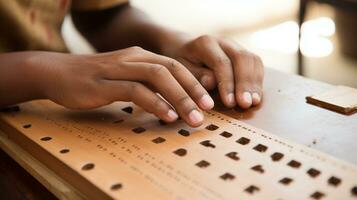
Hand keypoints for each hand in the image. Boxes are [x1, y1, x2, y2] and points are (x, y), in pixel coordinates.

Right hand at [29, 48, 213, 126]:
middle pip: (172, 69)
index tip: (208, 101)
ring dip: (180, 98)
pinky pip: (136, 90)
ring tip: (193, 117)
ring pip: (158, 77)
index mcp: (141, 56)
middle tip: (209, 109)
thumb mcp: (124, 78)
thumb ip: (145, 86)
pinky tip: (167, 116)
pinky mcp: (105, 83)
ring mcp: (119, 68)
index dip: (194, 82)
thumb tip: (170, 103)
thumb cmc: (94, 80)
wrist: (57, 73)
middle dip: (193, 89)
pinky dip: (155, 103)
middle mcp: (133, 58)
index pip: (175, 66)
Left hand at [163, 34, 263, 108]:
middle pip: (241, 58)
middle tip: (246, 104)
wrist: (185, 49)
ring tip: (254, 102)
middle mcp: (224, 41)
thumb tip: (211, 82)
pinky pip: (256, 64)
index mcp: (205, 44)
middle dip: (245, 83)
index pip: (221, 63)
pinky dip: (258, 80)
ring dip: (254, 82)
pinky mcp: (243, 54)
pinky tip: (256, 96)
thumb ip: (195, 75)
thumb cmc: (182, 63)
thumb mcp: (181, 69)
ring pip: (252, 60)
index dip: (228, 83)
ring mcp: (235, 46)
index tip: (230, 103)